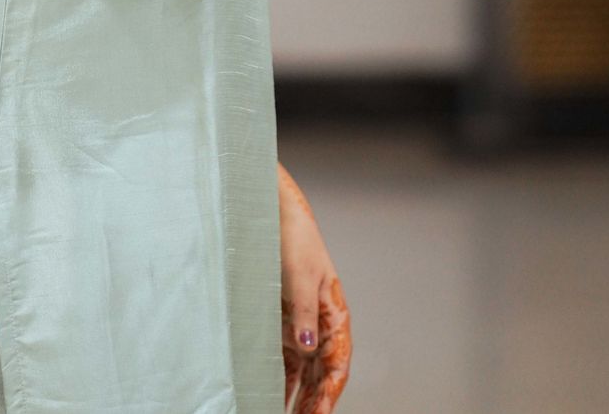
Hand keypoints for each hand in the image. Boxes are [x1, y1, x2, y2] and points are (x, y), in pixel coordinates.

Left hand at [277, 162, 351, 412]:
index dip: (330, 393)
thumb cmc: (295, 240)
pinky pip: (285, 360)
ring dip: (298, 396)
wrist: (274, 214)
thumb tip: (309, 347)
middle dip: (315, 402)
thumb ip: (304, 312)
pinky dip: (281, 379)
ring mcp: (301, 326)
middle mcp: (321, 326)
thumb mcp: (299, 275)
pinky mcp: (282, 324)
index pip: (337, 364)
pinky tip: (271, 395)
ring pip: (304, 373)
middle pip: (322, 375)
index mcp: (335, 315)